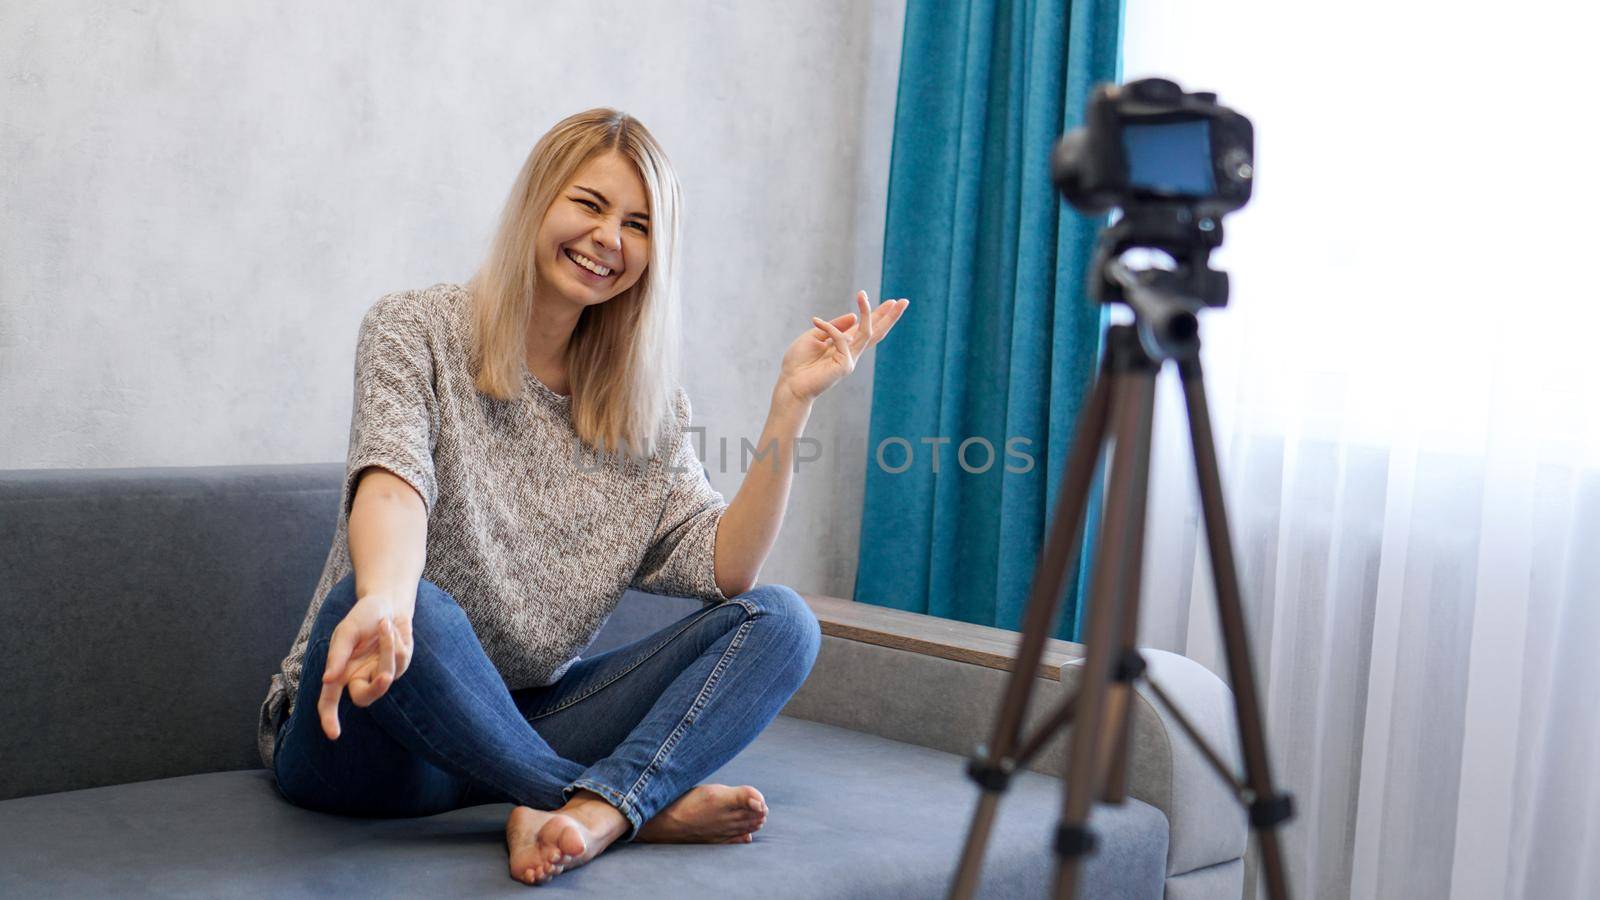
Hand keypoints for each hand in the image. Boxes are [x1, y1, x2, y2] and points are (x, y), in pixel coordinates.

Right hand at [317, 594, 414, 739]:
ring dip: (387, 646)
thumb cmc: (362, 618)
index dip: (329, 718)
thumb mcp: (346, 631)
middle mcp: (359, 677)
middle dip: (377, 687)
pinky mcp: (399, 666)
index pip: (329, 701)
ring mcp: (380, 673)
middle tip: (385, 676)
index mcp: (340, 672)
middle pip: (364, 697)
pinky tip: (392, 629)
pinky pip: (400, 659)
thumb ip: (337, 655)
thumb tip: (328, 680)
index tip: (334, 734)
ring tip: (384, 624)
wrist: (387, 604)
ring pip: (386, 673)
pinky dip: (395, 641)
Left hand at [777, 290, 908, 403]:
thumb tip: (854, 316)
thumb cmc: (799, 362)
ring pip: (867, 333)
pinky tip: (816, 322)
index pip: (866, 329)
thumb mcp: (815, 336)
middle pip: (876, 333)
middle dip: (890, 317)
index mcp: (844, 346)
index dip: (878, 315)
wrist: (790, 383)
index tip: (891, 302)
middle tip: (904, 301)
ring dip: (868, 312)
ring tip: (863, 295)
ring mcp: (850, 360)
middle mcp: (851, 353)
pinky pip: (840, 338)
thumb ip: (834, 327)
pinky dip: (829, 328)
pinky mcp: (845, 365)